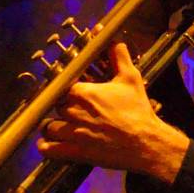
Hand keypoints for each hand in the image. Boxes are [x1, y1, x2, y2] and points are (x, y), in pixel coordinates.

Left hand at [36, 43, 188, 181]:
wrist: (147, 143)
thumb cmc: (139, 112)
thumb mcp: (131, 79)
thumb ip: (119, 56)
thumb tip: (114, 40)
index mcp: (83, 92)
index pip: (60, 86)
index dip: (64, 91)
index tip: (68, 94)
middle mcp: (74, 111)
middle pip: (55, 107)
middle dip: (62, 109)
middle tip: (73, 112)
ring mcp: (73, 133)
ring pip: (48, 127)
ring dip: (53, 127)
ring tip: (61, 128)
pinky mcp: (75, 152)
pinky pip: (48, 149)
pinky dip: (46, 146)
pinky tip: (49, 144)